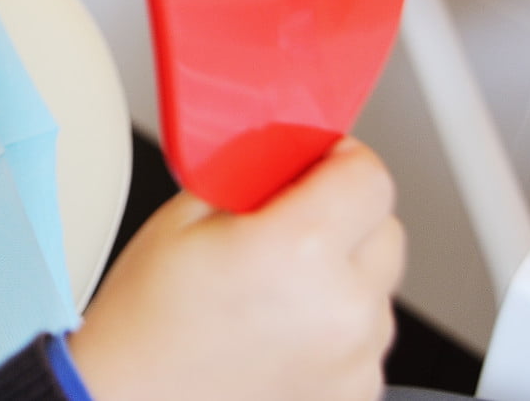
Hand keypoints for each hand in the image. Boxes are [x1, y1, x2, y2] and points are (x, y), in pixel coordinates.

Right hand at [66, 139, 403, 400]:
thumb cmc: (145, 324)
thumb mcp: (183, 218)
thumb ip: (251, 174)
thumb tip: (287, 152)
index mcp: (300, 249)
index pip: (370, 176)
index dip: (340, 159)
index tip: (316, 162)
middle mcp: (342, 308)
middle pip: (385, 229)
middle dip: (343, 215)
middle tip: (286, 226)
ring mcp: (355, 360)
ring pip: (378, 286)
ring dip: (343, 274)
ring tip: (275, 290)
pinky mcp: (355, 393)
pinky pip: (365, 337)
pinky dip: (336, 326)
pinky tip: (280, 330)